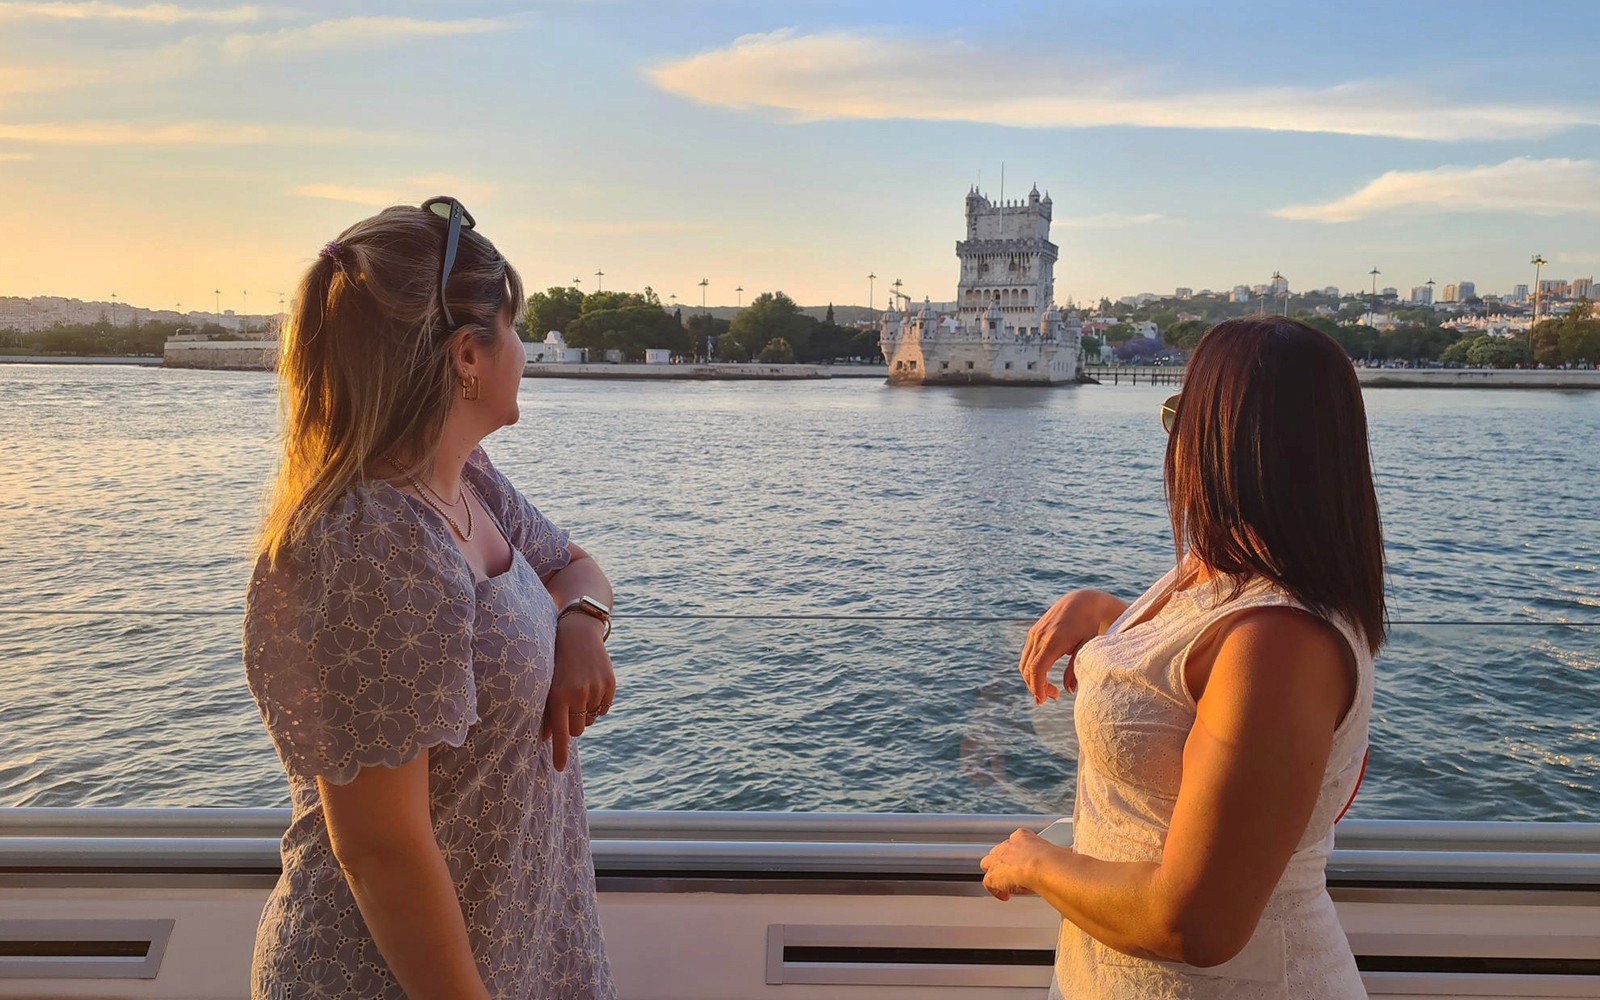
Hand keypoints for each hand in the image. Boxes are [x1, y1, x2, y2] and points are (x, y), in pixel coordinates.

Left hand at [543, 615, 615, 771]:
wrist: (578, 634)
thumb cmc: (557, 663)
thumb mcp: (547, 684)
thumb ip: (546, 711)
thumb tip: (543, 738)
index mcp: (558, 696)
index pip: (559, 731)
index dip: (560, 752)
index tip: (560, 769)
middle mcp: (578, 694)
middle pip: (577, 730)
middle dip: (573, 725)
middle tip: (569, 708)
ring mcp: (595, 689)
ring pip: (591, 720)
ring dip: (585, 713)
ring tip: (579, 690)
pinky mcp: (610, 685)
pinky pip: (603, 709)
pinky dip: (597, 704)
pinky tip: (591, 686)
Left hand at [980, 828, 1060, 900]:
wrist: (1044, 866)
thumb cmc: (1055, 859)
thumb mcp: (1061, 852)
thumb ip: (1062, 853)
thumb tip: (1073, 856)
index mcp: (1023, 837)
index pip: (1015, 841)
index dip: (1018, 854)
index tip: (1025, 863)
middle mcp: (1007, 845)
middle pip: (998, 852)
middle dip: (1004, 863)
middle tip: (1014, 876)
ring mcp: (998, 860)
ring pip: (988, 864)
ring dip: (996, 874)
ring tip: (1005, 885)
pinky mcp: (993, 875)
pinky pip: (988, 884)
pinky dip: (995, 891)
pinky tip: (1005, 896)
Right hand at [1019, 590, 1106, 703]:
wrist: (1082, 602)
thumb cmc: (1089, 625)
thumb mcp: (1087, 647)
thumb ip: (1076, 668)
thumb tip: (1069, 690)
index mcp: (1053, 641)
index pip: (1037, 669)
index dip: (1037, 687)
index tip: (1043, 701)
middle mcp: (1039, 637)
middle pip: (1027, 669)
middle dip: (1036, 687)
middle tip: (1053, 697)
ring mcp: (1034, 634)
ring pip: (1024, 663)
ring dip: (1032, 679)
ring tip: (1049, 690)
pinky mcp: (1033, 633)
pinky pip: (1027, 656)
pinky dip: (1031, 669)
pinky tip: (1044, 675)